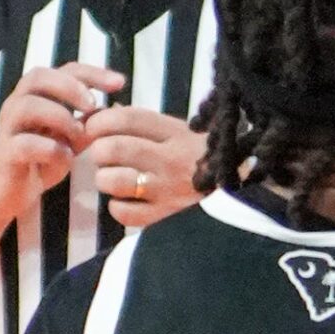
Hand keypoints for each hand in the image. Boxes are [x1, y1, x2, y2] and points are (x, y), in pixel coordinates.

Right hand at [0, 62, 127, 211]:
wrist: (6, 193)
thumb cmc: (40, 161)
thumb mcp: (71, 140)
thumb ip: (90, 124)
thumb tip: (119, 108)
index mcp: (38, 96)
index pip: (65, 70)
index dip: (93, 72)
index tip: (120, 83)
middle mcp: (19, 104)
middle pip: (39, 76)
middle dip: (70, 87)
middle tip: (92, 105)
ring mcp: (8, 128)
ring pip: (28, 105)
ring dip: (59, 117)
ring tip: (78, 135)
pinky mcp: (4, 153)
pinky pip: (25, 143)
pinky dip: (50, 148)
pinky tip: (66, 158)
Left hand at [82, 105, 204, 228]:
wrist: (240, 194)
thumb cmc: (204, 160)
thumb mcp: (183, 133)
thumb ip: (147, 125)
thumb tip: (106, 114)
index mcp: (177, 133)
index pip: (128, 118)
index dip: (101, 120)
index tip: (94, 126)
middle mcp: (171, 160)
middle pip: (113, 148)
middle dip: (99, 150)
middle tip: (104, 155)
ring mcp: (167, 191)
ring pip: (113, 180)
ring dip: (105, 178)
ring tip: (114, 177)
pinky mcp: (164, 218)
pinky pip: (122, 211)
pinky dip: (117, 206)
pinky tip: (127, 200)